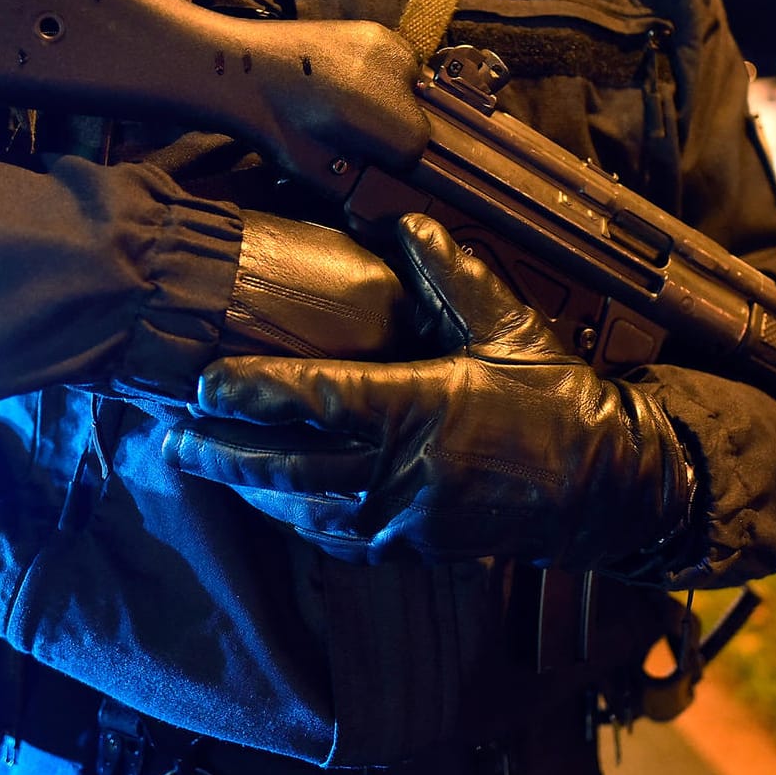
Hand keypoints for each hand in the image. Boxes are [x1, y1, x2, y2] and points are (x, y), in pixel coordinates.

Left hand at [167, 214, 694, 566]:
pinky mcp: (416, 548)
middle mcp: (406, 470)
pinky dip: (295, 519)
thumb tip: (403, 226)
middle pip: (292, 465)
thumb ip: (451, 273)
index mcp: (424, 405)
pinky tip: (268, 501)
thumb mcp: (509, 323)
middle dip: (223, 451)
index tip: (207, 382)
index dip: (258, 392)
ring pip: (306, 508)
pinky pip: (339, 539)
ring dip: (248, 486)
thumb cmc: (556, 395)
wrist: (605, 484)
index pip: (321, 398)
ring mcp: (408, 518)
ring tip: (201, 462)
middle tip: (170, 435)